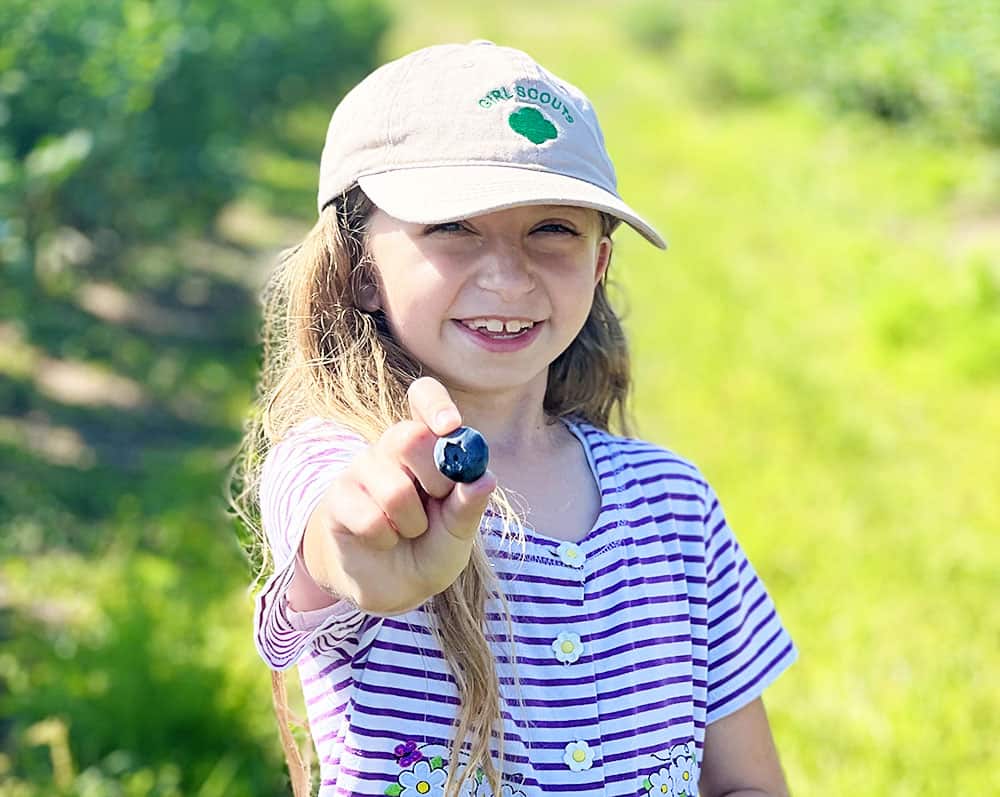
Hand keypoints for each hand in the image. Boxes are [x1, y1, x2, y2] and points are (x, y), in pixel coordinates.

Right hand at [301, 376, 496, 614]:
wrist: (391, 585)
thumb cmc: (431, 548)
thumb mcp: (458, 534)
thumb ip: (468, 508)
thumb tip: (484, 479)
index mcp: (429, 444)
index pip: (424, 397)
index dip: (436, 405)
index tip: (451, 426)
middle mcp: (393, 447)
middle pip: (409, 437)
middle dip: (435, 478)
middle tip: (439, 501)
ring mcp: (362, 469)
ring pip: (394, 490)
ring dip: (413, 524)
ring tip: (410, 531)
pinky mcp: (338, 498)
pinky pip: (371, 518)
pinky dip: (386, 540)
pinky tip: (383, 540)